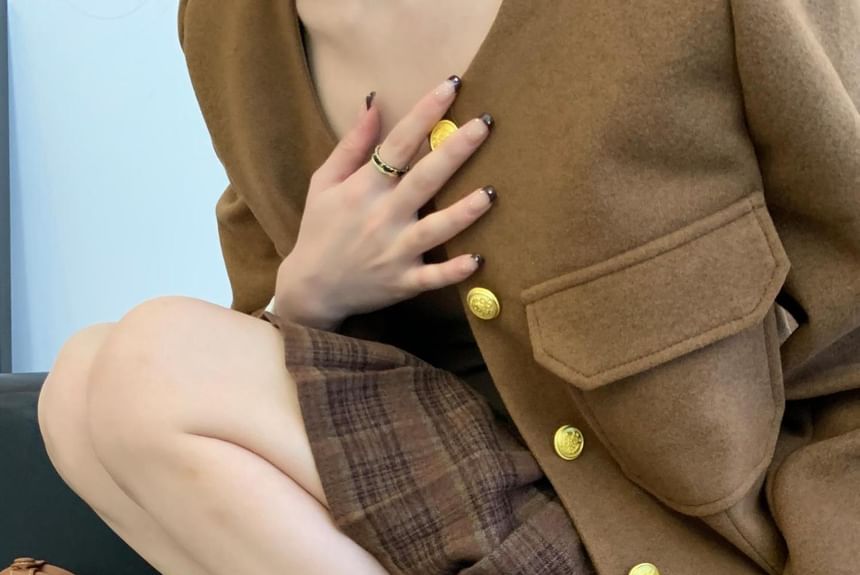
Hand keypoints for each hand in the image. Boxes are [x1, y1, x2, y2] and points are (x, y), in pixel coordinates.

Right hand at [275, 75, 494, 330]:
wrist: (311, 288)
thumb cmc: (320, 230)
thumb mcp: (325, 183)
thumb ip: (352, 145)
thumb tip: (374, 102)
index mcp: (363, 189)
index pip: (398, 144)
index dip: (424, 114)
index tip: (450, 86)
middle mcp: (382, 217)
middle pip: (424, 180)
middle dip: (454, 151)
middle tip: (484, 125)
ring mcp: (395, 251)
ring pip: (435, 229)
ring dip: (463, 212)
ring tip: (490, 193)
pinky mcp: (403, 281)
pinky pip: (432, 276)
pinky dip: (453, 271)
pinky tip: (477, 260)